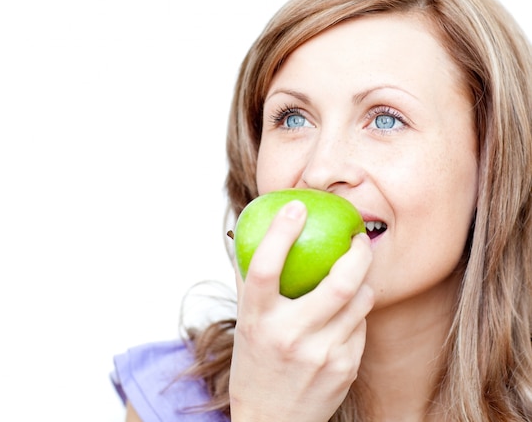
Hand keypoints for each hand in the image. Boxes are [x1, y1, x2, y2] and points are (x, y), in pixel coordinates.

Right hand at [229, 200, 373, 421]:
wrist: (271, 421)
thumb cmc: (256, 362)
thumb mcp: (246, 321)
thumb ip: (248, 279)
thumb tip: (244, 234)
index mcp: (257, 320)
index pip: (265, 269)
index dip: (280, 233)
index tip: (296, 206)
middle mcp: (289, 336)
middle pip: (337, 284)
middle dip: (357, 252)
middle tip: (358, 237)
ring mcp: (321, 354)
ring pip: (360, 301)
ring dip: (362, 280)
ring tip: (355, 273)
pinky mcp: (345, 367)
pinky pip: (362, 325)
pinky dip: (357, 311)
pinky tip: (346, 313)